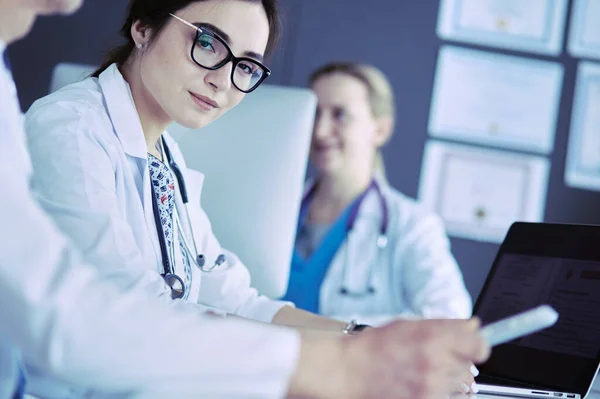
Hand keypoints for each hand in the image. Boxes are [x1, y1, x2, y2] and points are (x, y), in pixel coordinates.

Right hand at [338, 318, 489, 398]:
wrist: (348, 372)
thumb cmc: (372, 348)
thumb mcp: (407, 325)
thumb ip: (444, 325)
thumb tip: (473, 327)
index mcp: (432, 337)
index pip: (479, 345)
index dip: (476, 346)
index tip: (471, 347)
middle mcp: (435, 362)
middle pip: (470, 367)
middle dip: (457, 363)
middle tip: (435, 359)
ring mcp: (431, 387)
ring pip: (462, 387)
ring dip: (450, 381)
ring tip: (426, 374)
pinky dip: (441, 394)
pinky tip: (422, 386)